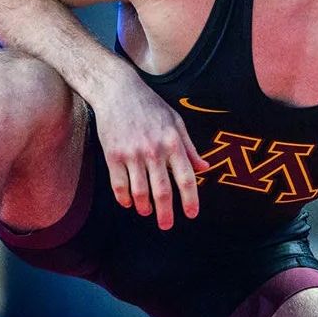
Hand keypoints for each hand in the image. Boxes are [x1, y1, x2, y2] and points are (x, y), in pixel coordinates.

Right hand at [90, 69, 208, 229]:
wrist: (117, 91)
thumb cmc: (150, 106)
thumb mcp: (176, 121)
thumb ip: (190, 147)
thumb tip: (204, 168)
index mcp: (173, 142)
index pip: (186, 177)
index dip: (190, 199)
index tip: (191, 214)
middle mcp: (153, 150)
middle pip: (162, 191)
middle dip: (166, 213)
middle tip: (167, 225)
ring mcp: (132, 154)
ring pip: (140, 192)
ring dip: (144, 207)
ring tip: (147, 212)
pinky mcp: (113, 155)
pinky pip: (119, 185)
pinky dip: (124, 198)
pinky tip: (128, 203)